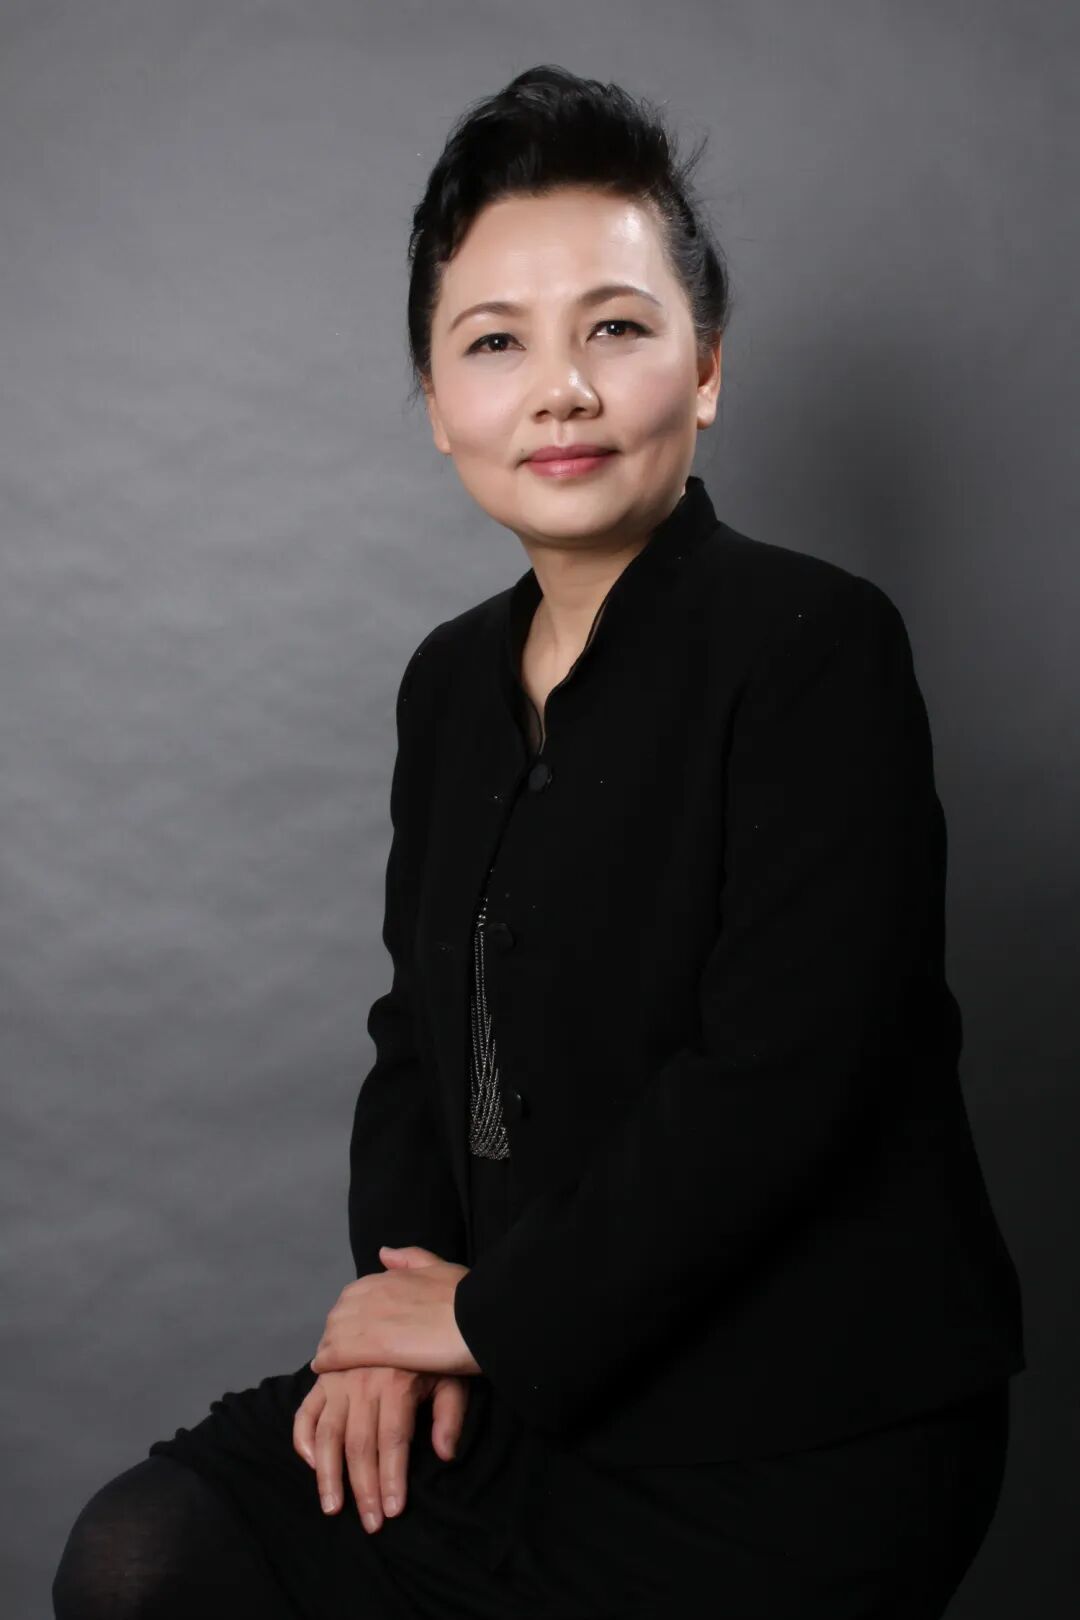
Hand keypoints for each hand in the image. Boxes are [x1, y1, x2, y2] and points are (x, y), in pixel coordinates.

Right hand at [292, 1365, 469, 1531]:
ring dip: (328, 1474)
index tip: (392, 1511)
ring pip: (328, 1434)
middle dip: (364, 1488)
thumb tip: (445, 1455)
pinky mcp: (323, 1379)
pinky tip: (312, 1464)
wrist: (407, 1310)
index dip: (391, 1478)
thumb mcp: (452, 1377)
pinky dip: (303, 1439)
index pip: (393, 1440)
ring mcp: (339, 1380)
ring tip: (332, 1506)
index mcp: (397, 1383)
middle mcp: (363, 1382)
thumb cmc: (434, 1352)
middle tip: (370, 1524)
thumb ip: (450, 1416)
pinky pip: (305, 1413)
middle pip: (360, 1445)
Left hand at [309, 1245, 481, 1378]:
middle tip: (339, 1352)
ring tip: (330, 1364)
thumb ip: (411, 1259)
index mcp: (391, 1276)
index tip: (355, 1331)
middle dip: (336, 1331)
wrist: (482, 1317)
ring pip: (334, 1332)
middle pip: (340, 1312)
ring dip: (329, 1346)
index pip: (355, 1294)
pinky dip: (327, 1360)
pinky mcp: (372, 1345)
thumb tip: (384, 1252)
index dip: (352, 1314)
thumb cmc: (469, 1297)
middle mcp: (375, 1292)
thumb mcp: (440, 1267)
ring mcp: (372, 1317)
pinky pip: (337, 1352)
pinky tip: (323, 1369)